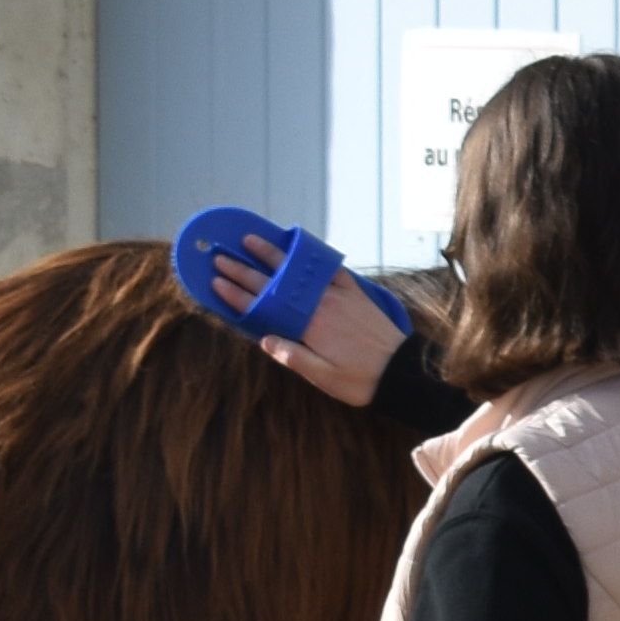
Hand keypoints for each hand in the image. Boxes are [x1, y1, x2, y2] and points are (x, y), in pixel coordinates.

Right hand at [222, 237, 407, 409]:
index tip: (215, 283)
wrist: (403, 372)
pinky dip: (312, 257)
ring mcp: (339, 295)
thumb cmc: (362, 380)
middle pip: (273, 283)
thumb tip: (265, 339)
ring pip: (297, 270)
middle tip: (220, 258)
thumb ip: (293, 357)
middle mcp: (321, 304)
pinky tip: (299, 247)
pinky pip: (330, 268)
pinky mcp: (356, 293)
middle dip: (244, 270)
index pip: (264, 305)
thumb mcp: (324, 377)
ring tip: (252, 240)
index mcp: (308, 326)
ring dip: (272, 254)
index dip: (237, 294)